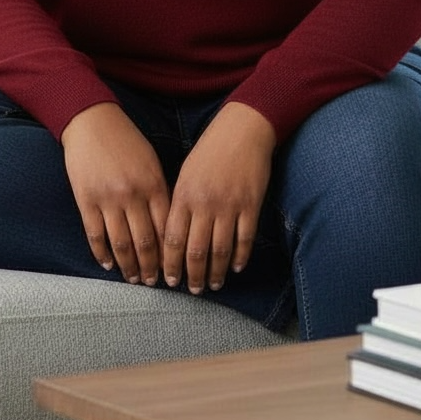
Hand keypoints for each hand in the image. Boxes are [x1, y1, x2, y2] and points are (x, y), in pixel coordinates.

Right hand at [61, 103, 169, 285]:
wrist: (91, 121)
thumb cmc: (126, 140)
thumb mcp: (151, 162)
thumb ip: (159, 192)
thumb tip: (168, 225)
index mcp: (153, 184)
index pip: (167, 228)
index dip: (172, 253)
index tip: (176, 269)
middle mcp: (133, 194)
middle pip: (146, 242)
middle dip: (152, 267)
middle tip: (156, 283)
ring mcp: (108, 199)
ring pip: (121, 244)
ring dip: (130, 266)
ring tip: (135, 279)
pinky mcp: (86, 200)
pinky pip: (95, 235)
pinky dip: (103, 254)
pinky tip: (109, 264)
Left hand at [164, 102, 276, 295]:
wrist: (242, 129)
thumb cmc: (210, 150)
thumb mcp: (186, 173)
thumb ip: (179, 203)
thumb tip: (171, 236)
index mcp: (184, 195)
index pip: (171, 239)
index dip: (169, 263)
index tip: (169, 280)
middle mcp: (205, 203)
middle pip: (195, 250)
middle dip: (193, 275)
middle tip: (193, 290)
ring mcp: (229, 205)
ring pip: (220, 250)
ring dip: (215, 272)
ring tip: (213, 285)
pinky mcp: (251, 204)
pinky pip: (244, 239)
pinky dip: (240, 257)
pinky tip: (235, 267)